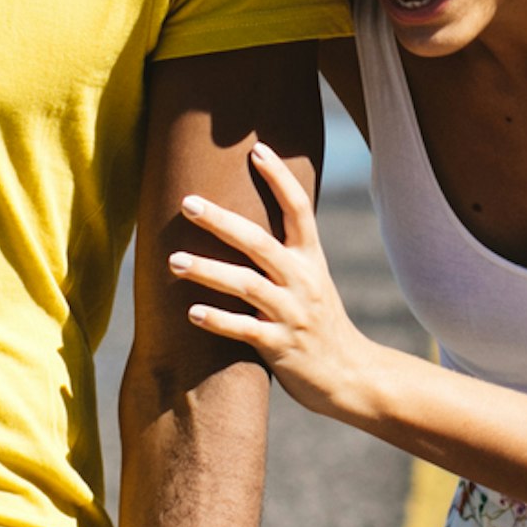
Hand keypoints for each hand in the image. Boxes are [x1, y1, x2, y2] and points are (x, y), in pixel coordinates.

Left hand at [173, 142, 389, 424]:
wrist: (351, 376)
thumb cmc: (319, 325)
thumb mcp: (311, 282)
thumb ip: (284, 256)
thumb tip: (244, 224)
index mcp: (311, 260)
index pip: (299, 209)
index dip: (280, 178)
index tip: (257, 149)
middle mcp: (303, 281)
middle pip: (260, 242)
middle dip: (222, 221)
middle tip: (188, 203)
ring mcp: (292, 314)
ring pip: (247, 285)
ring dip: (209, 271)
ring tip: (175, 261)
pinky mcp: (282, 347)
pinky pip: (246, 330)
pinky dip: (219, 320)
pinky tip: (192, 313)